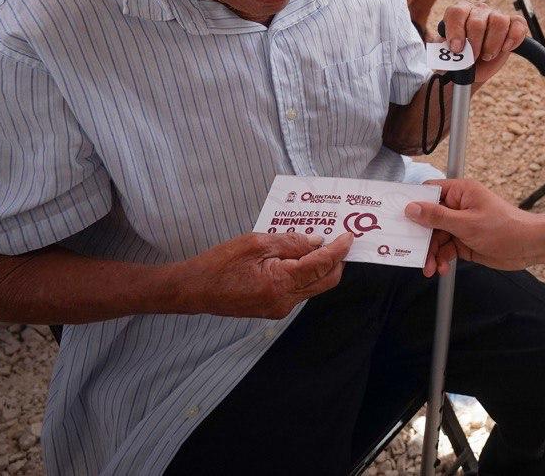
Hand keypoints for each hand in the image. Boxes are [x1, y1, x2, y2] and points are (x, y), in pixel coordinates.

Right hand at [173, 231, 353, 318]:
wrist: (194, 289)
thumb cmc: (219, 264)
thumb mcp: (256, 242)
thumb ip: (290, 243)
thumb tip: (316, 242)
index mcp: (281, 283)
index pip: (322, 266)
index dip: (339, 250)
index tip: (349, 237)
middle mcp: (284, 301)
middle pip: (325, 282)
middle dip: (336, 261)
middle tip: (339, 239)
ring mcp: (279, 308)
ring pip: (312, 287)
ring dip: (319, 266)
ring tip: (316, 243)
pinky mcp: (273, 308)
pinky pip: (298, 290)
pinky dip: (304, 273)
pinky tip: (297, 257)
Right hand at [405, 178, 536, 274]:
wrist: (529, 247)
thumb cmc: (504, 228)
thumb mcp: (466, 223)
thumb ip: (437, 217)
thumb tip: (412, 208)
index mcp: (460, 192)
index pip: (429, 193)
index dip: (413, 204)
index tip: (398, 217)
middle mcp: (458, 207)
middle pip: (429, 219)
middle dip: (422, 237)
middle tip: (412, 252)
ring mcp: (461, 225)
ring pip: (436, 237)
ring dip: (431, 253)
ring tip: (430, 268)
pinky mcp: (465, 241)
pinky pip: (446, 249)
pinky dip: (442, 259)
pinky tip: (442, 269)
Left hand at [440, 0, 528, 82]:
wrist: (473, 67)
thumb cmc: (459, 59)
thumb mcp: (446, 58)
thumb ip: (443, 57)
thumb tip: (445, 60)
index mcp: (459, 13)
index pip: (456, 13)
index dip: (456, 31)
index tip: (456, 49)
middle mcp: (478, 10)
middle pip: (477, 21)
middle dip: (475, 44)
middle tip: (473, 58)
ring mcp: (496, 15)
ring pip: (498, 21)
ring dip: (492, 43)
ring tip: (487, 55)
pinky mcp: (513, 24)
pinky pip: (518, 24)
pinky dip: (513, 37)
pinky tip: (505, 48)